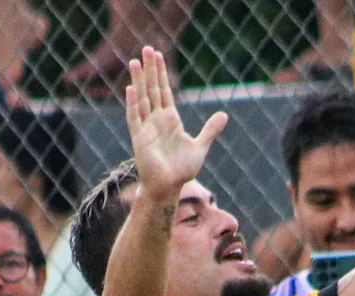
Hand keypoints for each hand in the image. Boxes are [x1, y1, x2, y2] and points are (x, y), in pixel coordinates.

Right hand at [123, 47, 227, 200]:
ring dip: (138, 80)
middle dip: (150, 69)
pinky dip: (133, 104)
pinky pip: (134, 118)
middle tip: (147, 48)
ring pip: (142, 98)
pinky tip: (131, 89)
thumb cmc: (181, 170)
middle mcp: (156, 120)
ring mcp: (146, 128)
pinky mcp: (139, 138)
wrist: (168, 187)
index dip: (161, 73)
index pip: (164, 91)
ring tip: (135, 61)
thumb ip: (210, 130)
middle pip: (152, 89)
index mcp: (170, 119)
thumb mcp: (200, 146)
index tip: (158, 55)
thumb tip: (224, 114)